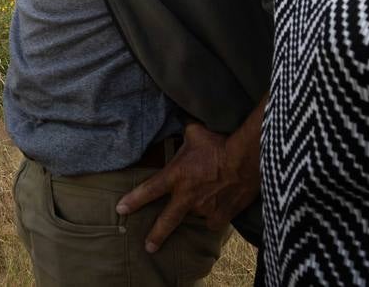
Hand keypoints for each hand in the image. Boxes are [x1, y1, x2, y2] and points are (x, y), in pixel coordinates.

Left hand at [114, 119, 260, 252]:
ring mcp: (205, 209)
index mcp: (176, 176)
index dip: (133, 201)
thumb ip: (183, 132)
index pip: (149, 190)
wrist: (248, 158)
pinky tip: (218, 209)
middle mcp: (187, 196)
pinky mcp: (222, 216)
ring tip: (205, 199)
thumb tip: (178, 120)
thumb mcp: (195, 132)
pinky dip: (214, 216)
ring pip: (194, 216)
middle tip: (148, 247)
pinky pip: (214, 221)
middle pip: (167, 221)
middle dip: (156, 235)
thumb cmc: (220, 143)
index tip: (121, 210)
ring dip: (196, 210)